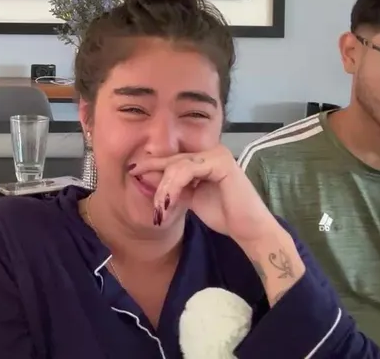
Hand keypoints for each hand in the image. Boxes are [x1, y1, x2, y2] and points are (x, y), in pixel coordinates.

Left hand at [130, 147, 279, 244]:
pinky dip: (173, 187)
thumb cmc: (222, 215)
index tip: (132, 172)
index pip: (172, 159)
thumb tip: (143, 178)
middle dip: (153, 178)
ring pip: (176, 166)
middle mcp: (210, 151)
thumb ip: (172, 187)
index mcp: (203, 157)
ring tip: (160, 209)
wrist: (248, 229)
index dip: (151, 166)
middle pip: (171, 161)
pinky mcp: (221, 161)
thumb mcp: (189, 198)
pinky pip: (186, 170)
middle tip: (141, 191)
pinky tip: (167, 202)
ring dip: (163, 189)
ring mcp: (216, 154)